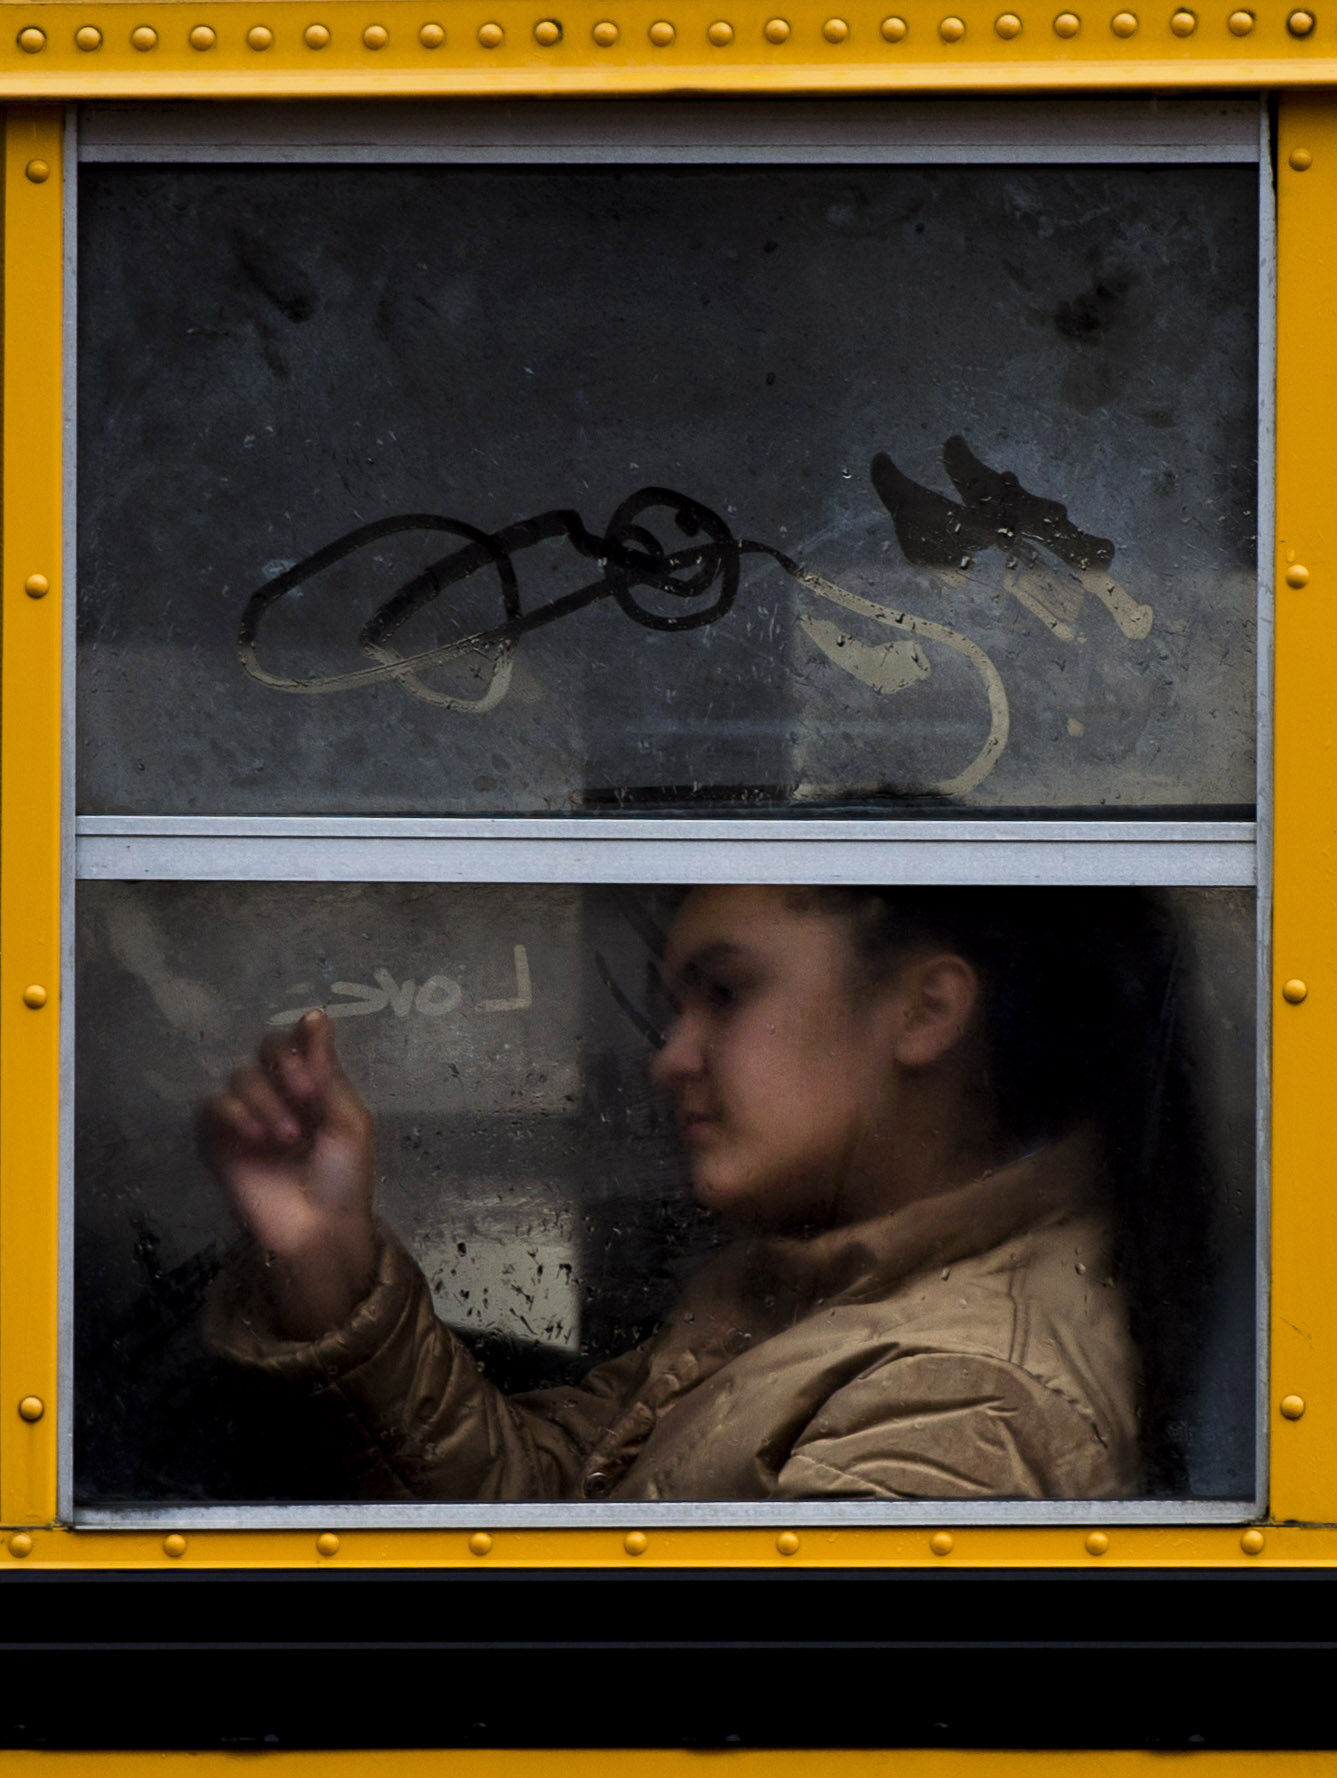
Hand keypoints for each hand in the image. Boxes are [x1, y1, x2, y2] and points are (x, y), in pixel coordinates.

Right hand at [199, 1009, 376, 1338]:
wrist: (318, 1228)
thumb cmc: (344, 1177)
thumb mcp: (348, 1121)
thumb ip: (327, 1070)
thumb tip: (314, 1015)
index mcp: (312, 1084)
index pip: (296, 1040)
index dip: (302, 1045)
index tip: (316, 1068)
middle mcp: (277, 1092)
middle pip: (266, 1049)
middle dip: (285, 1067)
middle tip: (306, 1095)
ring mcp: (246, 1114)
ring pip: (241, 1076)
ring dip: (266, 1100)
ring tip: (287, 1137)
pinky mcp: (218, 1139)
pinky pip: (212, 1106)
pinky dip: (233, 1113)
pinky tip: (255, 1135)